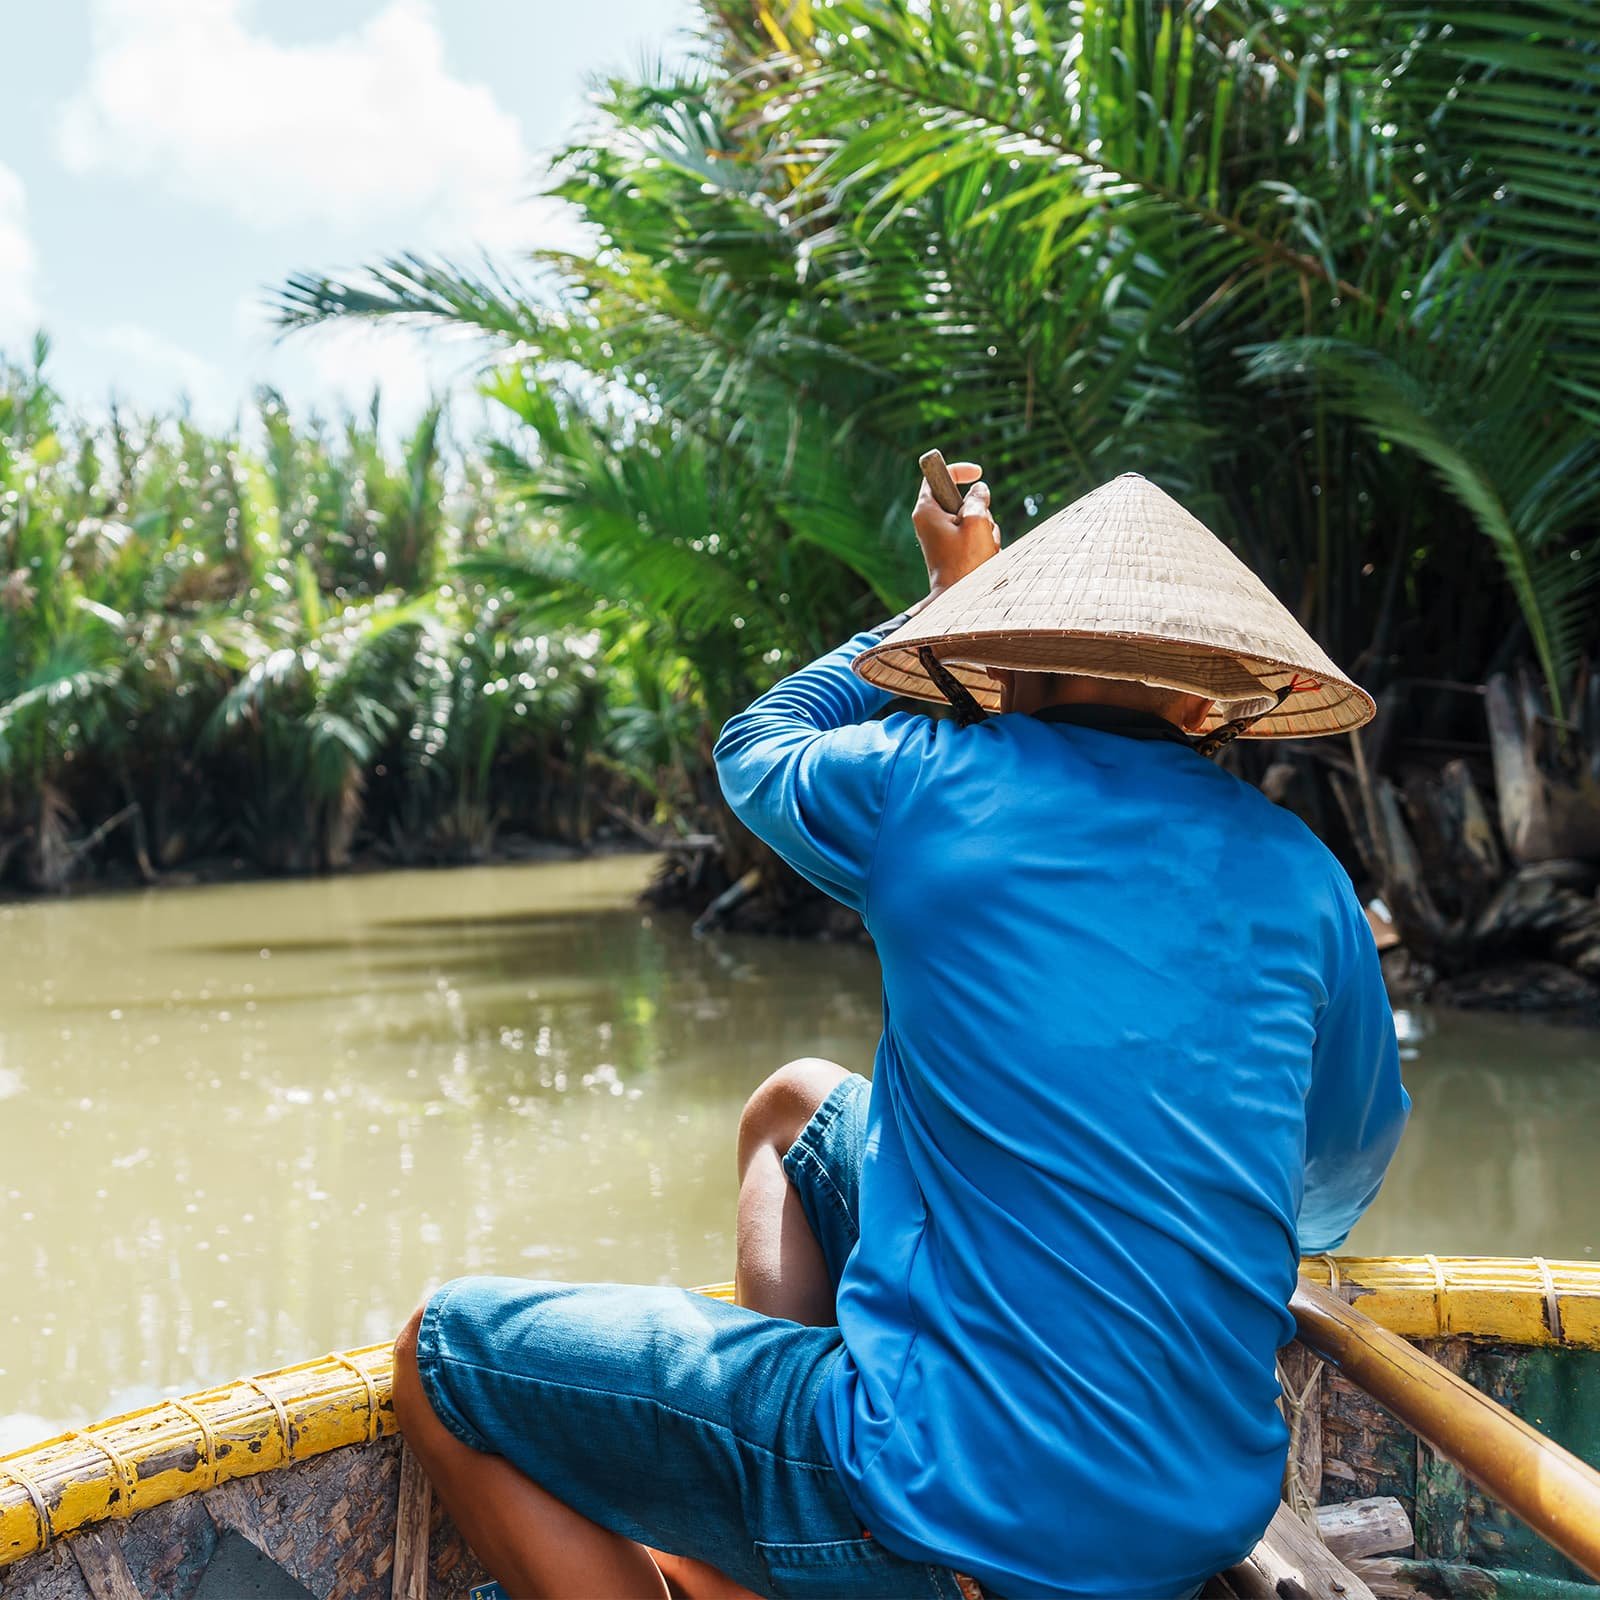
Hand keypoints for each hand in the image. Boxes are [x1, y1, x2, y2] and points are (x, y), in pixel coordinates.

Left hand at [910, 461, 1000, 608]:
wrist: (959, 601)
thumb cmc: (965, 563)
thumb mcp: (977, 522)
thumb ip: (979, 499)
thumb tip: (979, 490)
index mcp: (927, 511)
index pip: (938, 476)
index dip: (959, 470)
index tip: (978, 473)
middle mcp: (930, 522)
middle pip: (963, 501)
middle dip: (980, 512)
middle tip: (980, 529)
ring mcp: (942, 538)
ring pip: (973, 521)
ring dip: (986, 531)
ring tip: (982, 549)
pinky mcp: (953, 551)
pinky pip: (974, 538)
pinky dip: (984, 544)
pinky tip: (984, 559)